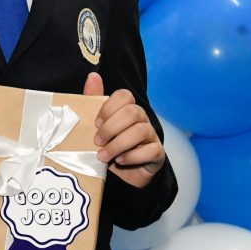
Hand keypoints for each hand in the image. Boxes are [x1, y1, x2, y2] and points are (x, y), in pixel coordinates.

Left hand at [84, 72, 165, 188]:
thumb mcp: (96, 126)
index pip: (124, 96)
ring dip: (118, 145)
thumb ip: (92, 101)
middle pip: (132, 112)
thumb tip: (93, 75)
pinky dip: (132, 156)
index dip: (108, 107)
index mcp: (126, 110)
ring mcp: (152, 136)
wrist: (121, 174)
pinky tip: (119, 161)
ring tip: (103, 156)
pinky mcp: (157, 153)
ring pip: (141, 131)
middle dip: (111, 128)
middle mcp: (142, 119)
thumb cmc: (108, 145)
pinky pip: (151, 150)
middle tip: (97, 141)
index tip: (96, 123)